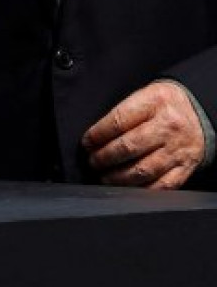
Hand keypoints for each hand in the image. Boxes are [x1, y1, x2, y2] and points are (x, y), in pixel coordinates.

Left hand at [81, 81, 204, 189]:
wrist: (200, 113)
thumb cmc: (165, 105)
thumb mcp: (146, 95)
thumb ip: (124, 112)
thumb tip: (95, 136)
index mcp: (155, 101)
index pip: (119, 120)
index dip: (98, 134)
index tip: (86, 142)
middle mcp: (168, 126)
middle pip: (129, 147)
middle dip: (104, 157)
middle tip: (92, 161)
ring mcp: (177, 150)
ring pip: (143, 170)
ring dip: (118, 177)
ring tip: (105, 177)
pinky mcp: (185, 168)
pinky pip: (161, 186)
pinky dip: (141, 190)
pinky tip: (127, 189)